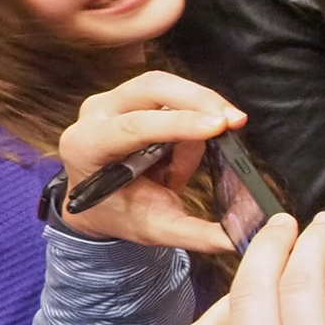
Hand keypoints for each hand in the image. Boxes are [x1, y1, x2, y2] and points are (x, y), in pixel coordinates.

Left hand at [57, 71, 244, 252]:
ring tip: (207, 149)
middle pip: (151, 87)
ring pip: (166, 87)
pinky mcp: (132, 94)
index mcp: (87, 147)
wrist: (99, 203)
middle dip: (199, 100)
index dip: (179, 124)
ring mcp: (112, 99)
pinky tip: (199, 137)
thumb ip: (195, 234)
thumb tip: (237, 237)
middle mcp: (94, 114)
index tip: (219, 127)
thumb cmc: (121, 214)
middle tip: (235, 121)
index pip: (134, 127)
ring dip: (198, 113)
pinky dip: (195, 113)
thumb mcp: (156, 229)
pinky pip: (173, 94)